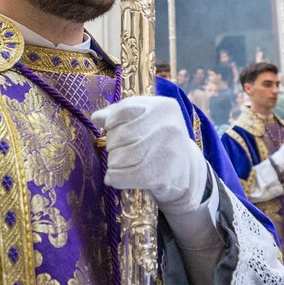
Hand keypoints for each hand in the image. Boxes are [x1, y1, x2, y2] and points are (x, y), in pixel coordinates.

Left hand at [92, 97, 207, 212]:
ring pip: (118, 157)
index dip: (112, 122)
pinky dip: (114, 178)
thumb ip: (120, 113)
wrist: (186, 172)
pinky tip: (114, 178)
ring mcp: (165, 151)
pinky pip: (123, 176)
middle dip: (113, 146)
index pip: (123, 111)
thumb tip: (97, 117)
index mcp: (163, 107)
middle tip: (120, 151)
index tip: (112, 129)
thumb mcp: (146, 119)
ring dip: (113, 163)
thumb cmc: (160, 141)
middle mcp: (167, 126)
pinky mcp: (161, 175)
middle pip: (119, 136)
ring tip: (122, 164)